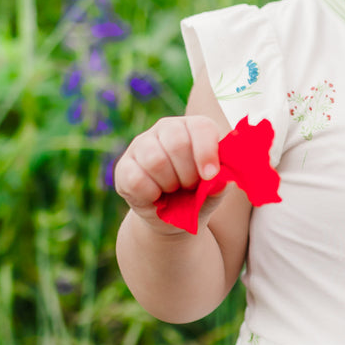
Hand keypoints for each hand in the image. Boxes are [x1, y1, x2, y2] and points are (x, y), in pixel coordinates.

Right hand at [112, 114, 227, 231]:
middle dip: (188, 173)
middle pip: (177, 142)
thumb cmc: (198, 196)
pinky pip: (136, 178)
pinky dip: (151, 194)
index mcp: (194, 127)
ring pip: (155, 160)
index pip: (201, 127)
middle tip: (190, 186)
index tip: (210, 176)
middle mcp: (166, 128)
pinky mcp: (123, 165)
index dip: (206, 153)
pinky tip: (156, 196)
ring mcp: (141, 144)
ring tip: (173, 189)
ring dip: (169, 183)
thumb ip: (220, 184)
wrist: (172, 217)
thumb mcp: (215, 191)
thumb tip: (220, 180)